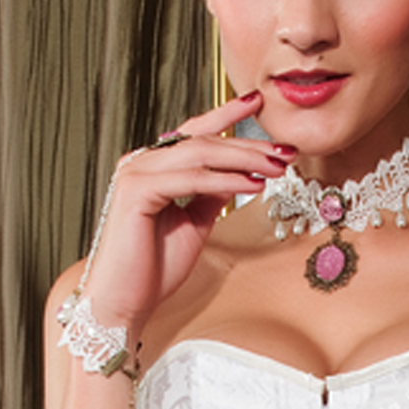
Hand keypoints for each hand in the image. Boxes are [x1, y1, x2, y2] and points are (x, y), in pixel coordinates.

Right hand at [82, 91, 294, 333]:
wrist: (123, 303)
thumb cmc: (152, 270)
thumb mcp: (193, 224)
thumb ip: (211, 195)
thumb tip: (240, 173)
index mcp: (150, 167)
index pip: (192, 133)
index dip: (225, 116)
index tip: (257, 105)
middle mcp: (139, 163)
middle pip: (202, 140)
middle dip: (248, 143)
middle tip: (285, 149)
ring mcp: (135, 173)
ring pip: (200, 153)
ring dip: (244, 158)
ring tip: (277, 166)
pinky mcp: (137, 191)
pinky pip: (191, 178)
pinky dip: (225, 180)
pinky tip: (253, 183)